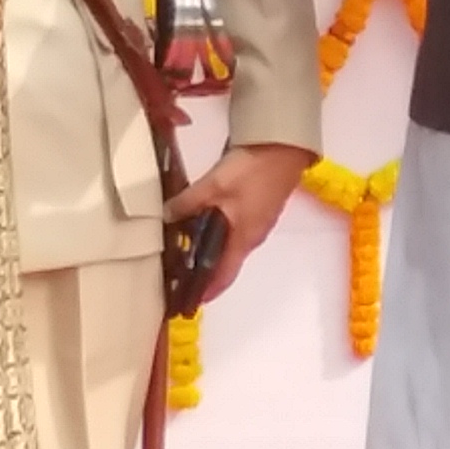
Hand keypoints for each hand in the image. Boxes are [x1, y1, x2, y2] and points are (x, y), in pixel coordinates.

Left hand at [162, 141, 304, 304]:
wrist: (284, 146)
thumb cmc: (253, 172)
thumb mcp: (213, 186)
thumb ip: (187, 202)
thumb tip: (165, 216)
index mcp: (243, 239)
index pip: (222, 277)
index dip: (204, 292)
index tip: (185, 302)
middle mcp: (251, 235)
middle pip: (224, 261)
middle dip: (201, 269)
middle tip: (173, 269)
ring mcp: (256, 219)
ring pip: (227, 242)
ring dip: (206, 247)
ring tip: (181, 242)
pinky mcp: (256, 204)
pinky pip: (232, 225)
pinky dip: (214, 228)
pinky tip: (200, 216)